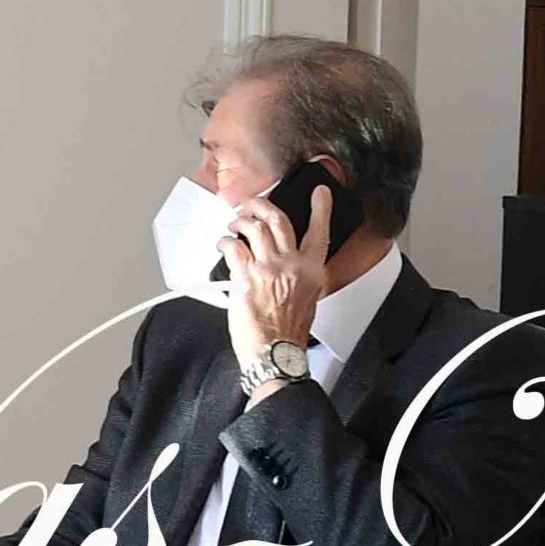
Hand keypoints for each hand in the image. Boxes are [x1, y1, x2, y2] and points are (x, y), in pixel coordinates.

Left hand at [220, 180, 330, 383]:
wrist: (275, 352)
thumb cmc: (288, 332)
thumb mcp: (308, 298)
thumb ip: (301, 275)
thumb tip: (287, 262)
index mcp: (312, 270)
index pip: (320, 231)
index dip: (321, 208)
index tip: (320, 193)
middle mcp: (292, 264)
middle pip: (278, 220)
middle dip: (261, 205)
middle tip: (252, 204)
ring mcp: (268, 268)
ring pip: (254, 228)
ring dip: (240, 221)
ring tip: (234, 224)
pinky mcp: (246, 276)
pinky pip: (233, 247)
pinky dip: (225, 242)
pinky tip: (223, 244)